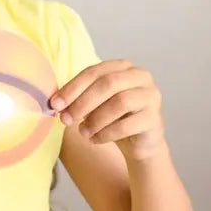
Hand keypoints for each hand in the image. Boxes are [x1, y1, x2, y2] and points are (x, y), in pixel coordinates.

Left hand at [50, 60, 165, 160]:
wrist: (138, 142)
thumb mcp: (94, 104)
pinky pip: (127, 125)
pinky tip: (95, 139)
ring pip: (120, 102)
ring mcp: (151, 96)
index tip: (55, 104)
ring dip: (95, 119)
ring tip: (82, 133)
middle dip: (82, 102)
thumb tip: (55, 102)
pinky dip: (107, 134)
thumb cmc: (113, 118)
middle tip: (65, 119)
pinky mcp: (155, 119)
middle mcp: (140, 77)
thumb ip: (78, 97)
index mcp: (122, 67)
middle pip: (108, 84)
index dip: (73, 87)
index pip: (94, 72)